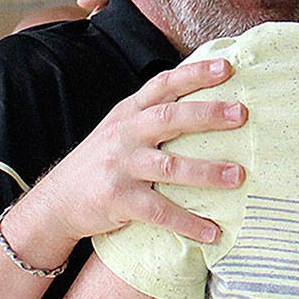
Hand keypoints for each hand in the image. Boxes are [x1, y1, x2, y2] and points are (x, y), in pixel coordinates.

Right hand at [24, 57, 246, 246]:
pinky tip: (212, 231)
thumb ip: (154, 114)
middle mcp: (126, 134)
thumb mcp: (122, 128)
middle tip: (241, 113)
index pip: (164, 84)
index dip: (195, 74)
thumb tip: (208, 102)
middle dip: (208, 114)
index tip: (226, 67)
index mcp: (130, 112)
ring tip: (239, 176)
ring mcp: (121, 166)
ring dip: (207, 172)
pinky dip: (188, 222)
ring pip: (170, 167)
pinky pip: (160, 211)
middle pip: (170, 118)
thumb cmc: (103, 161)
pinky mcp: (119, 199)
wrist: (58, 201)